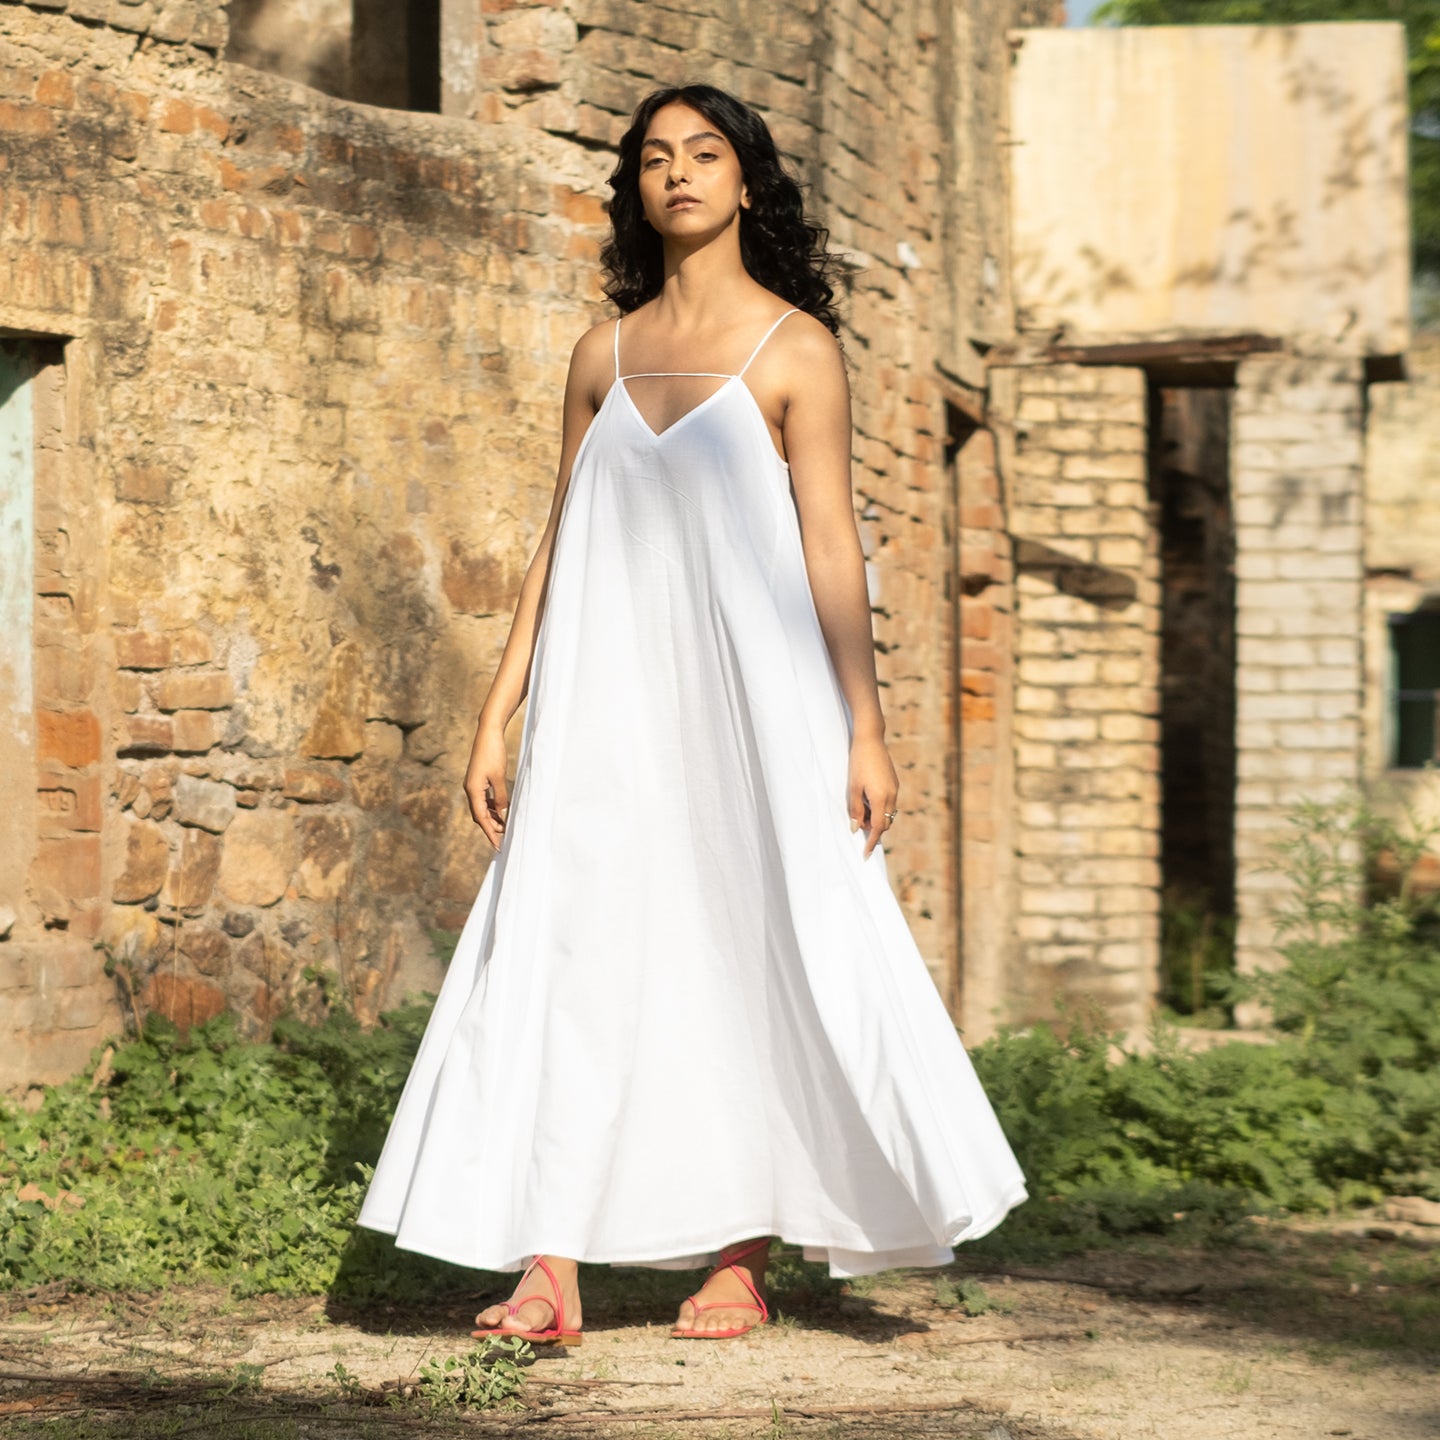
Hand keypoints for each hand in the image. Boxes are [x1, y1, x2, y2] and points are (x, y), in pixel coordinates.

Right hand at [464, 723, 509, 848]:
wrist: (488, 733)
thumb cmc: (493, 753)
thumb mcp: (500, 777)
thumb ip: (500, 797)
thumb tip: (501, 813)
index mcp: (473, 790)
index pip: (481, 818)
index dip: (490, 833)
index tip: (498, 845)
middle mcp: (470, 789)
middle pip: (479, 815)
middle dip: (491, 828)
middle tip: (505, 837)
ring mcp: (473, 784)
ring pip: (482, 808)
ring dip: (492, 818)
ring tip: (505, 827)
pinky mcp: (478, 780)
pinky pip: (484, 799)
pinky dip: (492, 807)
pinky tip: (501, 811)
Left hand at [847, 734, 897, 858]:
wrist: (870, 740)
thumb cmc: (858, 763)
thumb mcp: (853, 788)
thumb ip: (856, 810)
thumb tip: (856, 829)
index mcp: (881, 799)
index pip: (879, 828)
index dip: (871, 842)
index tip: (865, 854)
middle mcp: (892, 796)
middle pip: (885, 823)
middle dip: (873, 828)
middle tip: (858, 822)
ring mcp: (895, 789)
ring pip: (888, 813)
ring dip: (876, 817)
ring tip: (861, 808)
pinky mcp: (894, 783)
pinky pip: (889, 803)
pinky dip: (879, 808)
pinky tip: (867, 798)